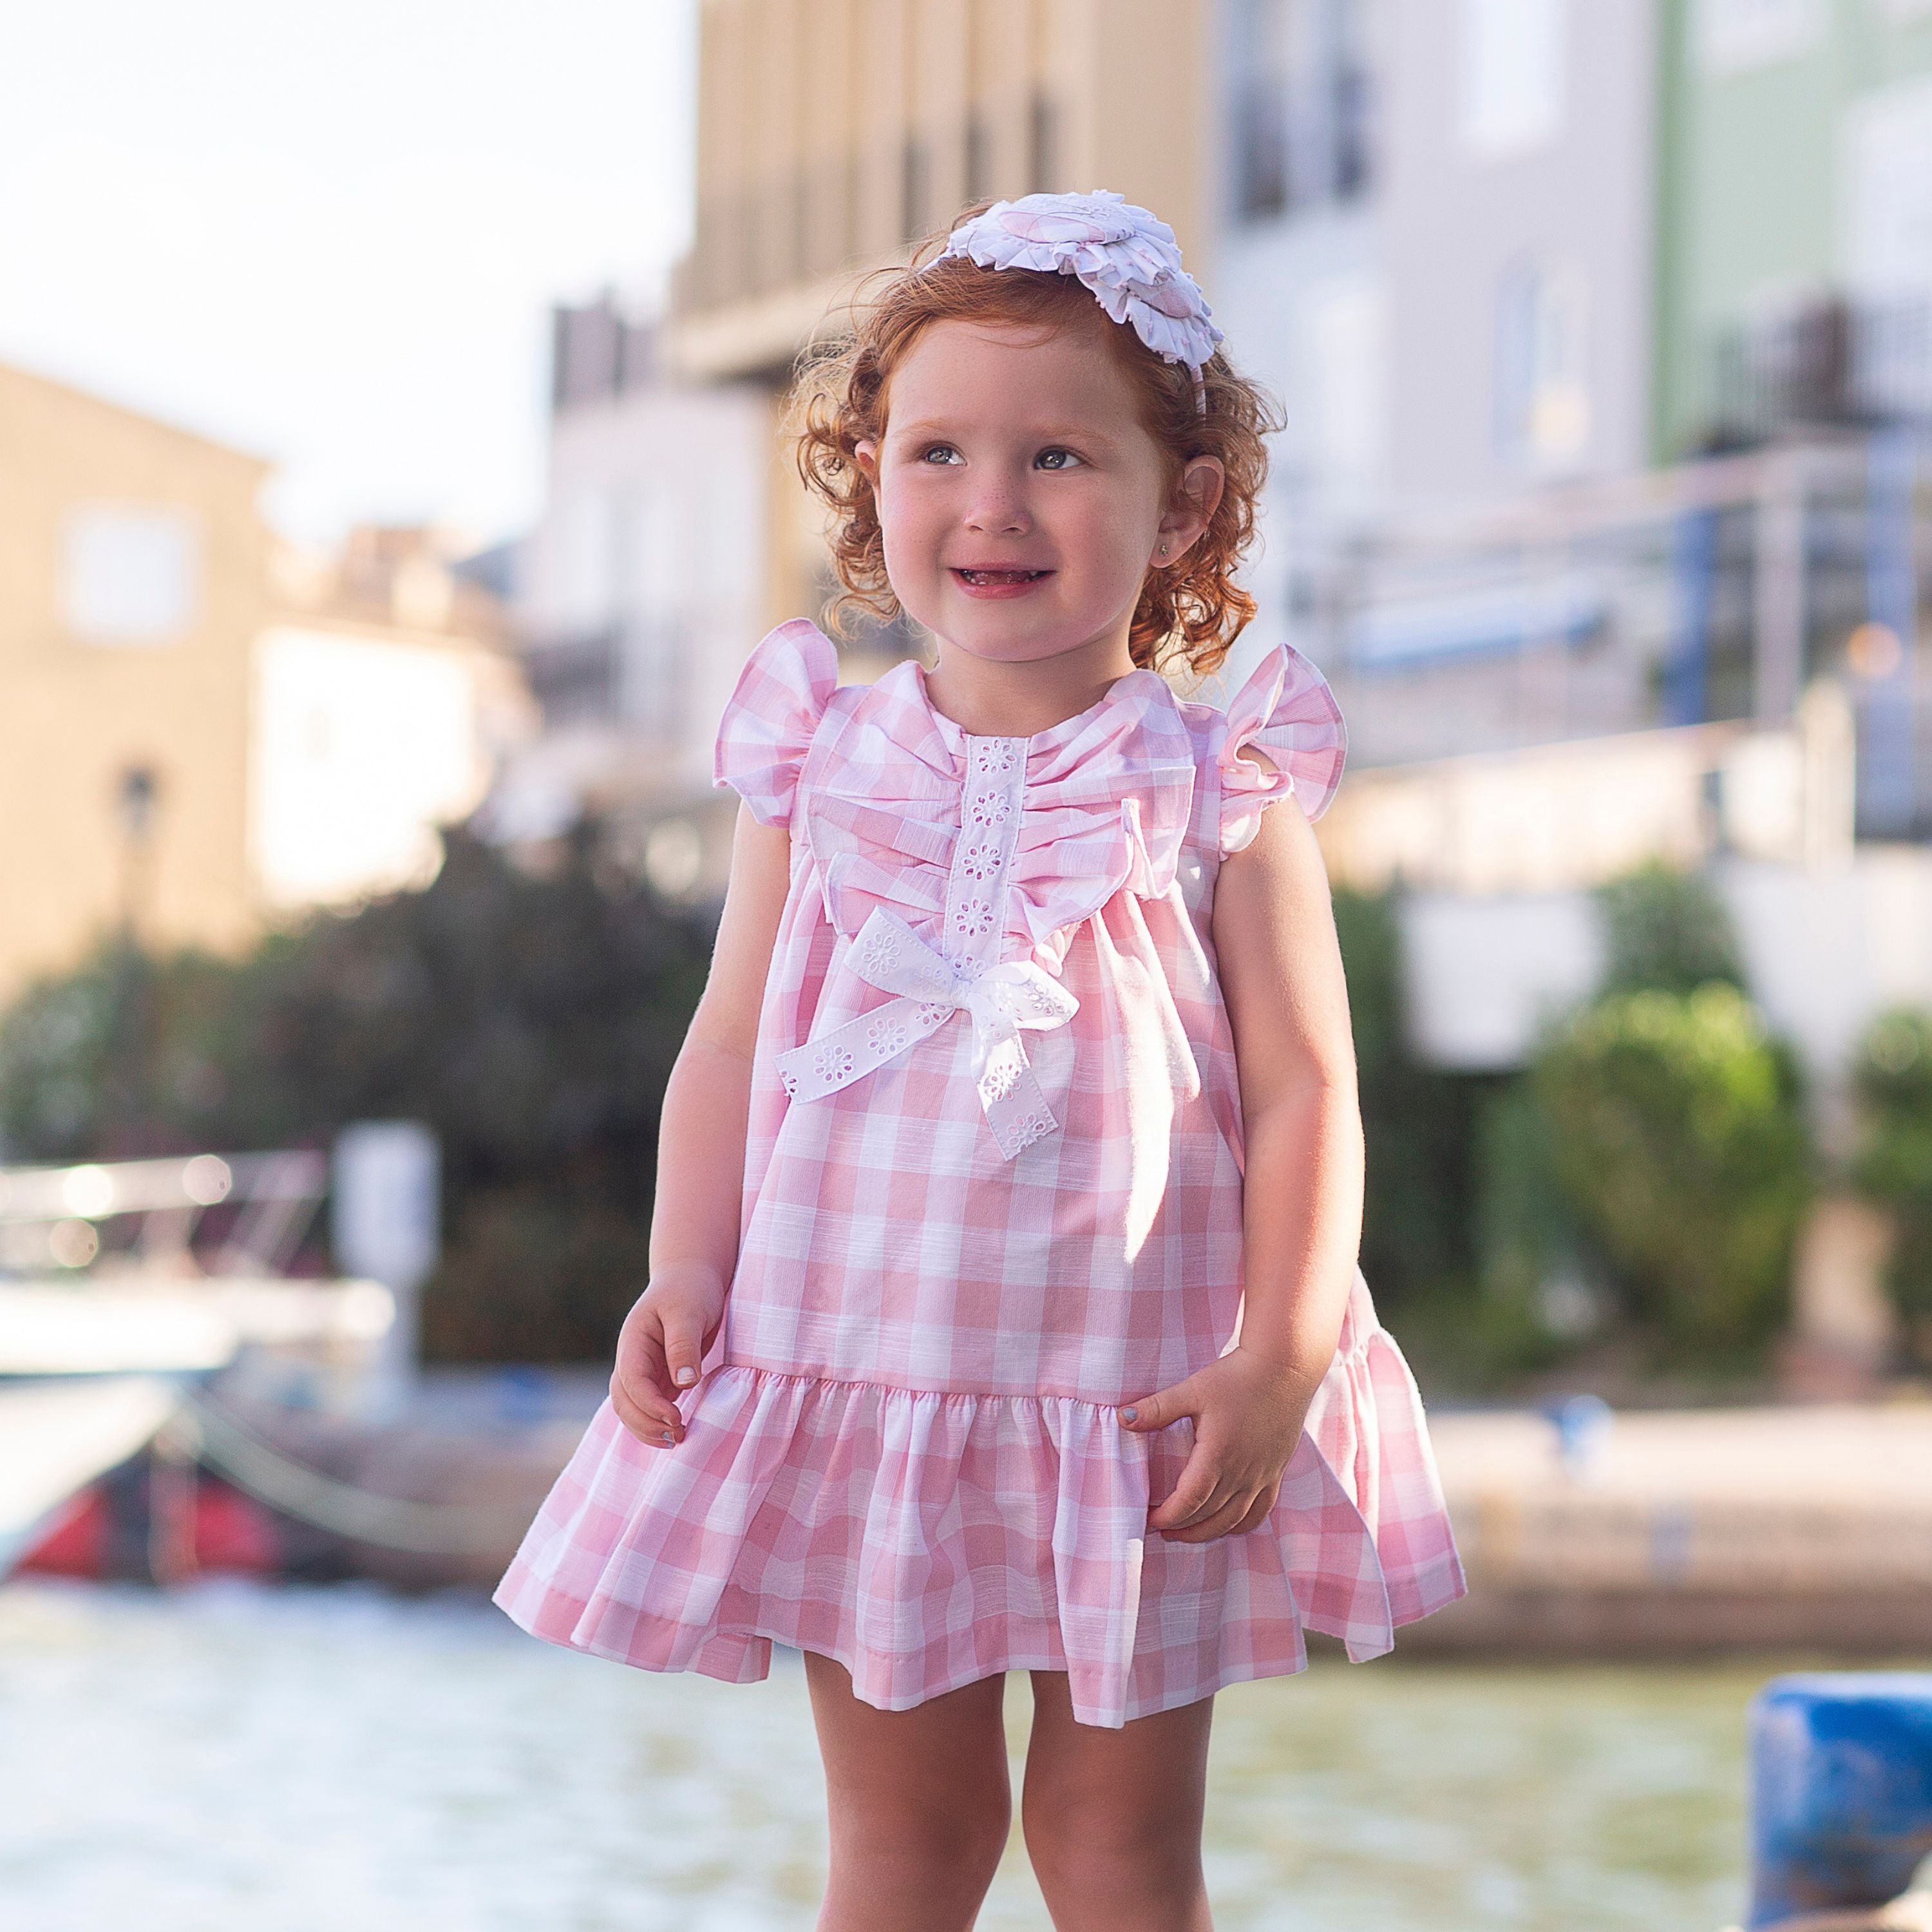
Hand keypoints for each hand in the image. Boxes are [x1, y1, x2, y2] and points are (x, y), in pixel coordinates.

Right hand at [610, 1262, 727, 1449]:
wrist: (692, 1276)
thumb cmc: (690, 1289)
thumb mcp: (688, 1311)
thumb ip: (683, 1345)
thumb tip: (684, 1383)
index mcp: (633, 1341)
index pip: (631, 1382)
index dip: (650, 1405)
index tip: (676, 1419)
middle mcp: (632, 1358)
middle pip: (624, 1402)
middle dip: (645, 1424)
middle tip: (677, 1437)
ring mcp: (643, 1369)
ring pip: (632, 1408)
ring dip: (648, 1428)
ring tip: (677, 1439)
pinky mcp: (658, 1377)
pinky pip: (650, 1406)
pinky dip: (658, 1421)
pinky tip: (677, 1431)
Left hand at [1118, 1348, 1315, 1541]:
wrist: (1286, 1368)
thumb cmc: (1237, 1377)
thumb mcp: (1192, 1389)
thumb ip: (1157, 1408)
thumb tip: (1123, 1418)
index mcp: (1218, 1455)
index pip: (1190, 1501)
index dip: (1168, 1516)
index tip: (1148, 1520)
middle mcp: (1243, 1472)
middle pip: (1209, 1516)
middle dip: (1182, 1528)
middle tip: (1158, 1530)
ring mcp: (1262, 1475)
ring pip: (1234, 1520)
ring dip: (1208, 1532)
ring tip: (1185, 1533)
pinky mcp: (1275, 1472)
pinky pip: (1260, 1512)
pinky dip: (1240, 1525)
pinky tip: (1226, 1525)